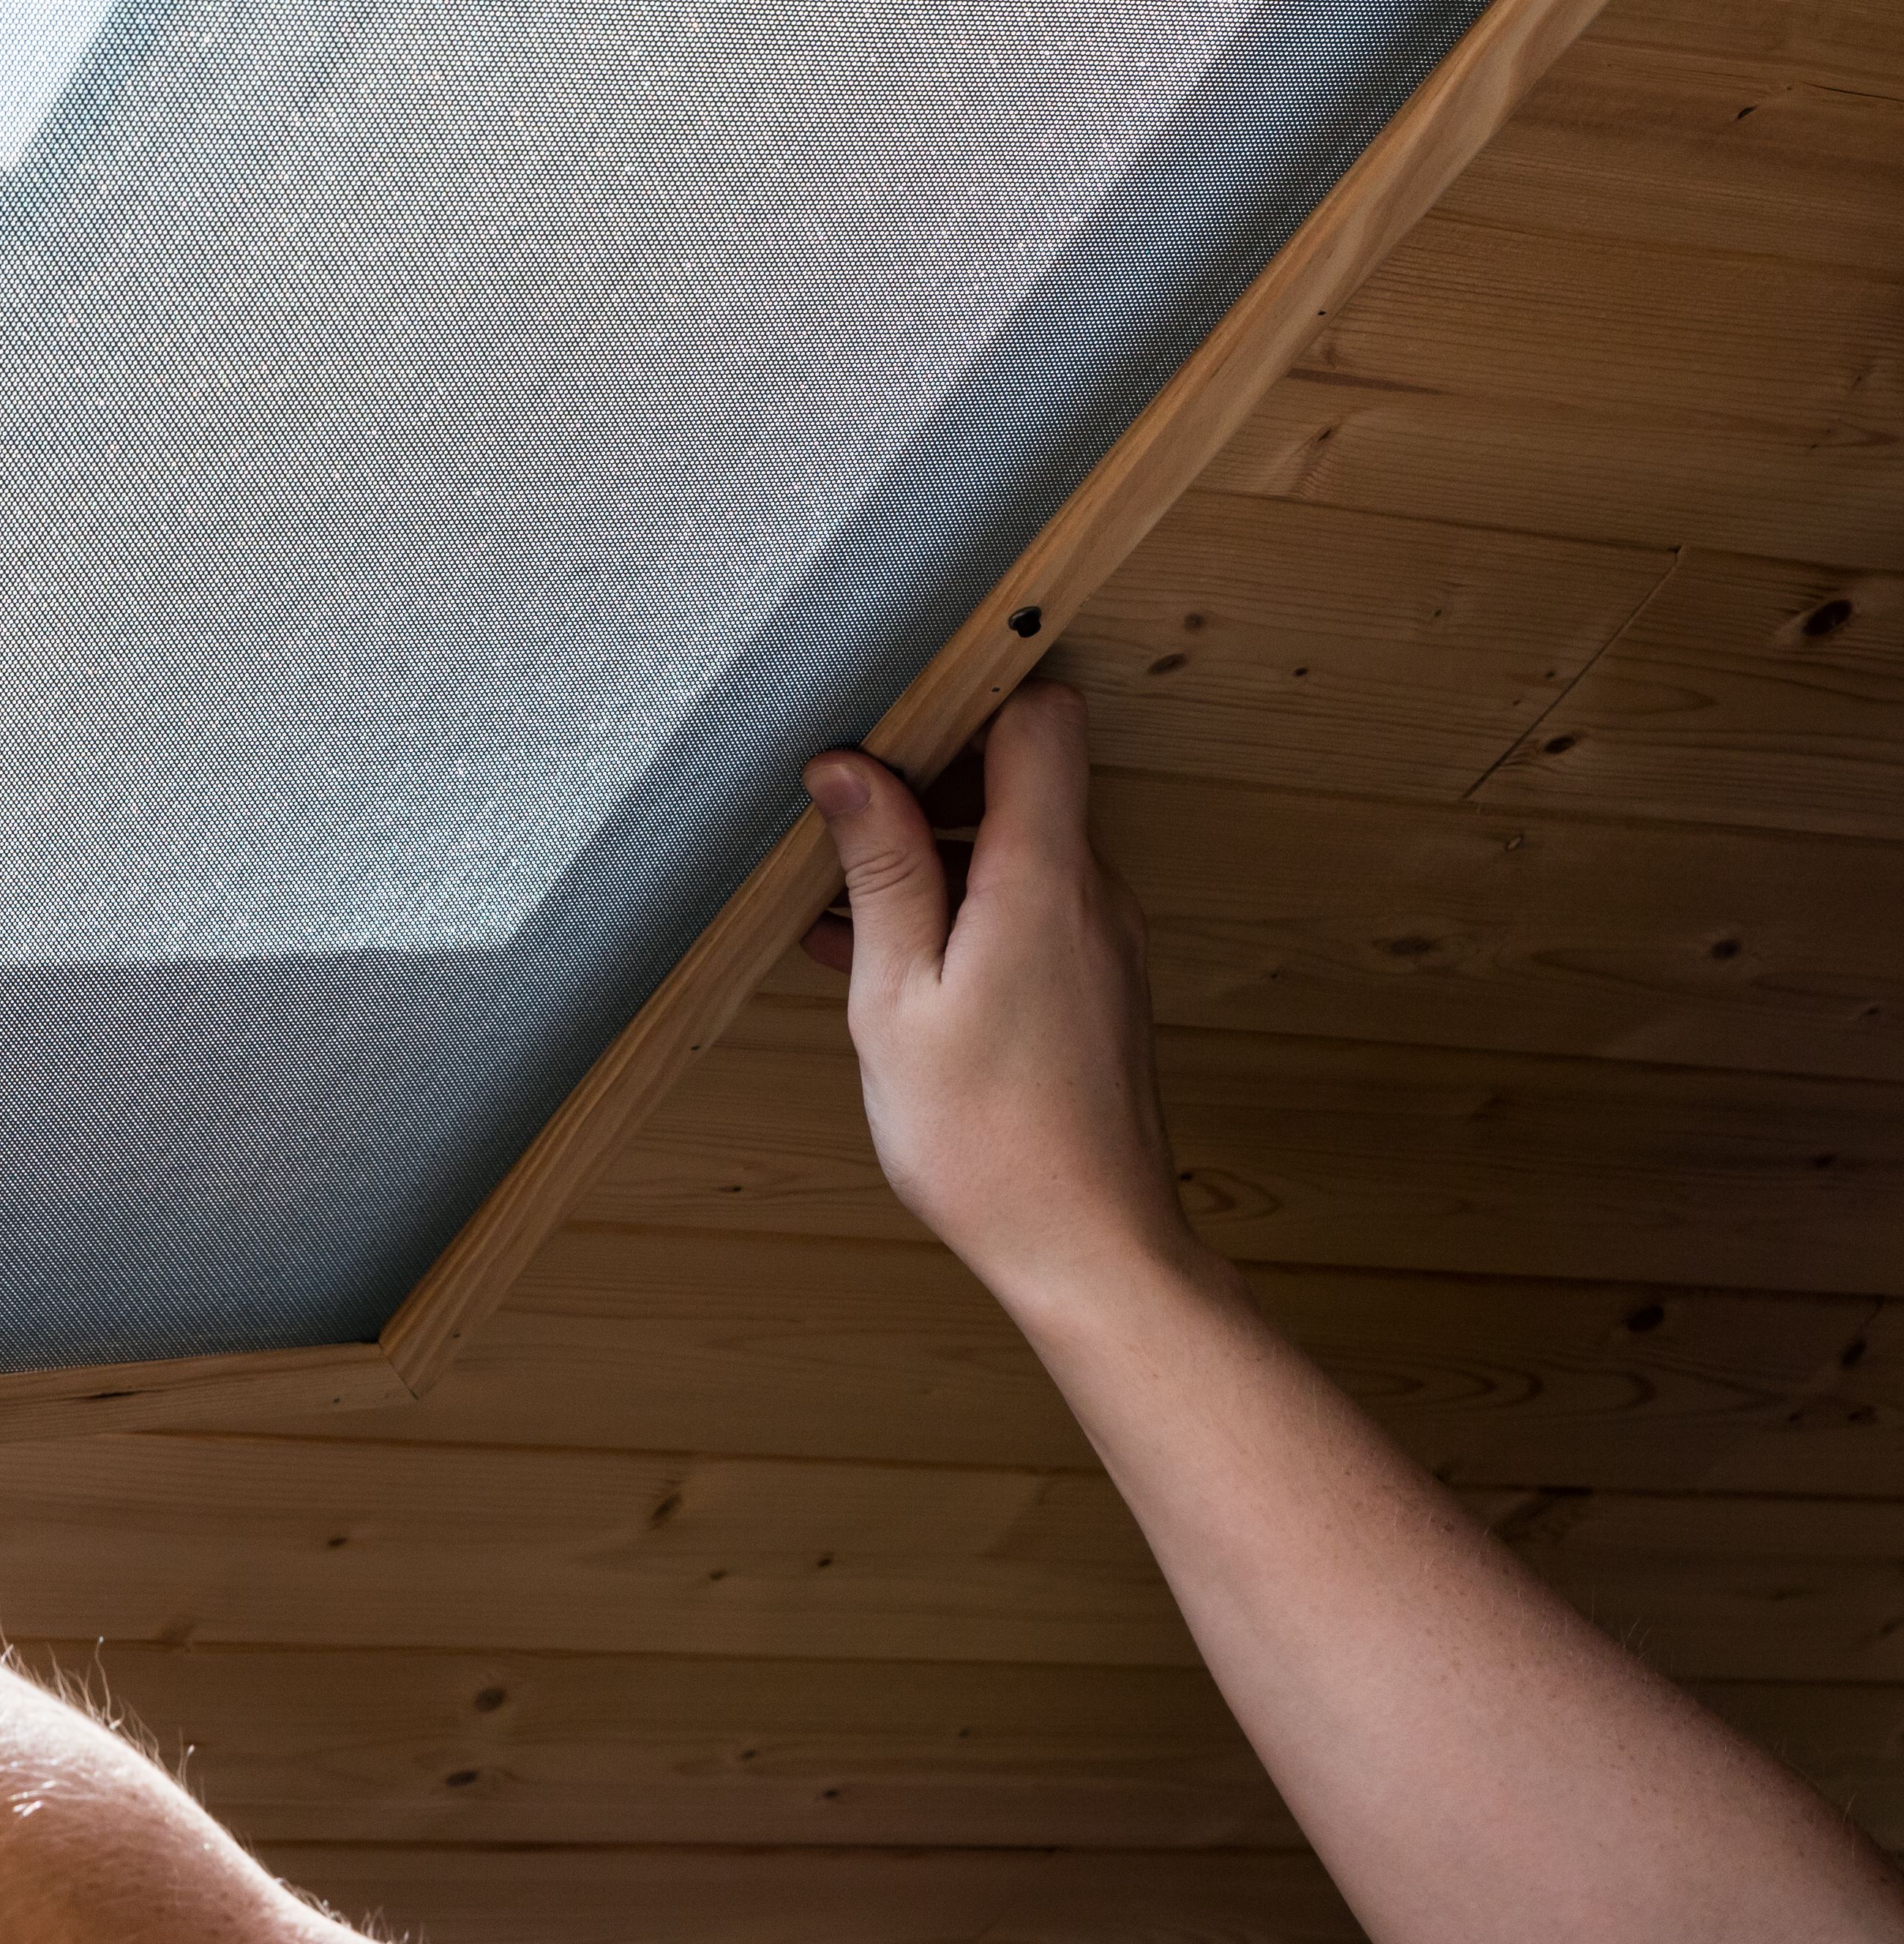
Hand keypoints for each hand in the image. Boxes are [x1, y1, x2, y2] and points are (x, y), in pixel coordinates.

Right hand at [796, 682, 1199, 1313]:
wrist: (1089, 1250)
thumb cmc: (985, 1138)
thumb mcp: (896, 996)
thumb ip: (881, 870)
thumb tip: (848, 767)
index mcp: (1042, 878)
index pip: (1041, 715)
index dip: (969, 693)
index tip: (888, 718)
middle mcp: (1091, 893)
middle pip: (1026, 773)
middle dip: (928, 780)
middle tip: (841, 824)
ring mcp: (1102, 939)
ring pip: (1019, 844)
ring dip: (934, 853)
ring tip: (844, 910)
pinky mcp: (1098, 983)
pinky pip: (1028, 904)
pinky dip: (962, 907)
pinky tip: (885, 960)